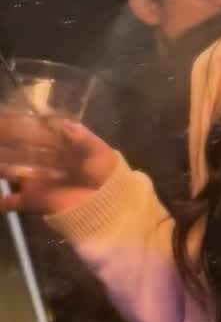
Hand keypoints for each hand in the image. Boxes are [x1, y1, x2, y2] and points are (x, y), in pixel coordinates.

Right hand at [0, 117, 118, 215]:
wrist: (109, 206)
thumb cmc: (107, 175)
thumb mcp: (98, 152)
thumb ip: (81, 137)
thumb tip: (65, 124)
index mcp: (60, 148)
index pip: (37, 133)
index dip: (25, 126)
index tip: (11, 115)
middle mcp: (44, 162)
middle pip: (19, 151)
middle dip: (6, 145)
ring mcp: (37, 180)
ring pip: (10, 171)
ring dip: (0, 167)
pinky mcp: (33, 199)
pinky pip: (11, 201)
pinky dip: (2, 200)